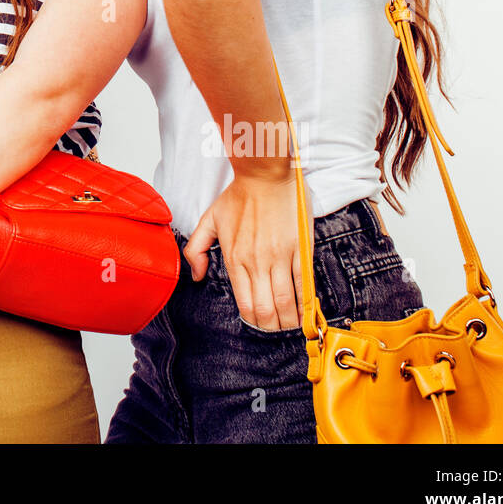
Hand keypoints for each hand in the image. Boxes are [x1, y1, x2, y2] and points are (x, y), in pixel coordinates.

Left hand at [183, 172, 311, 330]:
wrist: (263, 173)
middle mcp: (255, 262)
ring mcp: (279, 256)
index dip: (253, 322)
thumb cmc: (238, 196)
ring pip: (285, 302)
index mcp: (234, 258)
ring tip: (292, 326)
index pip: (244, 304)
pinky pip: (304, 283)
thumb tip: (197, 276)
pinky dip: (306, 302)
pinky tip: (306, 311)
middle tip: (277, 330)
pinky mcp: (299, 249)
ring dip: (290, 320)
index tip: (260, 326)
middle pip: (265, 310)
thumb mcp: (209, 220)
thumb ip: (196, 249)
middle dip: (272, 328)